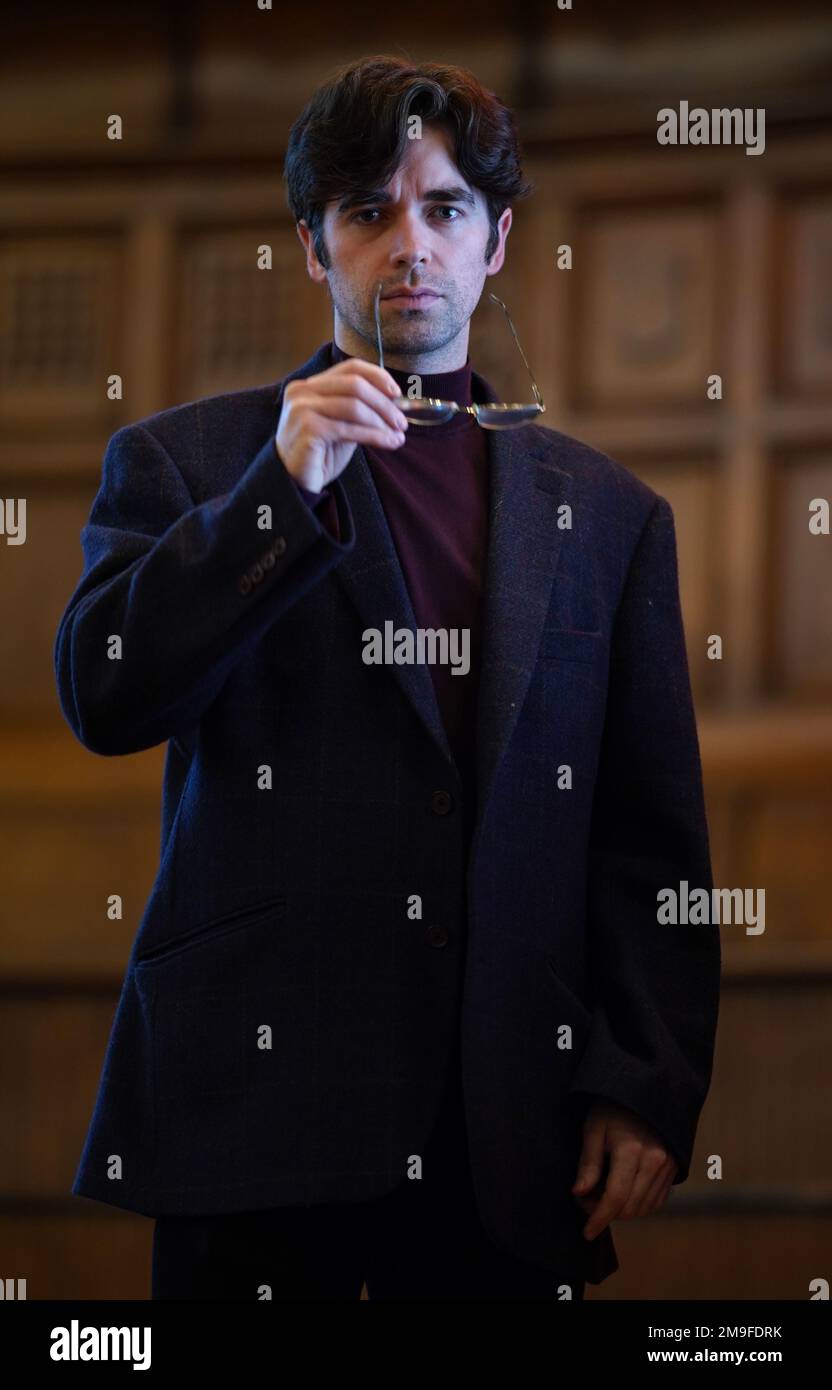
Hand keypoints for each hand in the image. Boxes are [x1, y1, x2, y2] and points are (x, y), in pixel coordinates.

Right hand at [275, 359, 408, 492]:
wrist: (294, 482)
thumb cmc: (319, 454)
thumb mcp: (341, 424)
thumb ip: (359, 408)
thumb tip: (395, 400)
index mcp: (309, 385)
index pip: (350, 368)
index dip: (378, 377)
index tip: (398, 394)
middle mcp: (302, 391)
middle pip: (355, 385)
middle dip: (384, 403)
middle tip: (402, 422)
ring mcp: (302, 409)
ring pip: (354, 406)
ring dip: (382, 421)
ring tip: (398, 435)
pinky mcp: (308, 429)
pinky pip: (349, 428)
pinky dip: (374, 435)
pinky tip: (388, 443)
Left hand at [571, 1100, 677, 1239]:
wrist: (645, 1090)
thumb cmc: (613, 1107)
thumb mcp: (593, 1129)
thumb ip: (588, 1163)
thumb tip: (579, 1194)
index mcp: (632, 1150)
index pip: (615, 1198)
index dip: (599, 1218)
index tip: (586, 1233)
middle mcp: (655, 1161)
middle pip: (630, 1208)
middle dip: (606, 1213)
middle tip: (586, 1199)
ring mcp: (668, 1165)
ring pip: (644, 1208)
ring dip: (622, 1210)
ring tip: (602, 1192)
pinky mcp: (674, 1167)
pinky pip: (657, 1200)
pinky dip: (639, 1205)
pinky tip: (622, 1192)